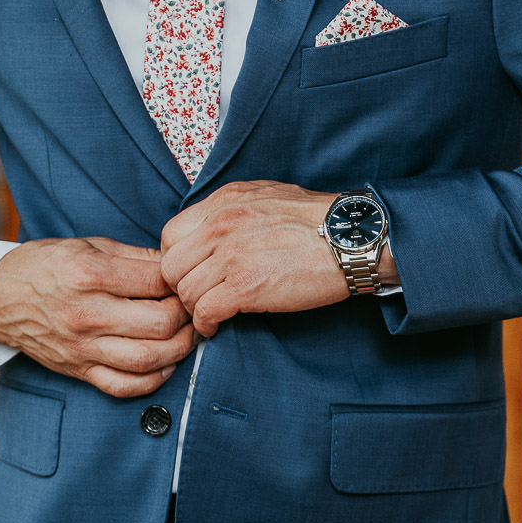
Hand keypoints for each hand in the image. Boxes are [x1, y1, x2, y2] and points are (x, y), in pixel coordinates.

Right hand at [0, 236, 195, 397]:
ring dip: (180, 349)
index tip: (186, 280)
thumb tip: (174, 266)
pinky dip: (153, 380)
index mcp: (90, 275)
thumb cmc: (44, 266)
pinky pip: (124, 386)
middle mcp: (87, 314)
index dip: (181, 281)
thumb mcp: (88, 245)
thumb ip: (134, 256)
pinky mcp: (78, 370)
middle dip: (187, 315)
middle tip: (192, 307)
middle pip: (160, 323)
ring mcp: (82, 347)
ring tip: (186, 334)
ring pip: (148, 358)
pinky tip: (165, 364)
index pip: (157, 282)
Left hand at [159, 181, 396, 337]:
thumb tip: (212, 231)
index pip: (170, 235)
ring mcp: (231, 255)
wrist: (351, 238)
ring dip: (195, 308)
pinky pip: (204, 312)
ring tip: (211, 313)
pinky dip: (206, 324)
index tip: (192, 273)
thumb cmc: (318, 221)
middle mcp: (221, 225)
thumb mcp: (268, 197)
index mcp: (224, 202)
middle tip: (199, 298)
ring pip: (184, 292)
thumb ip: (234, 210)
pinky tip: (217, 325)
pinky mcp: (245, 286)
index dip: (177, 260)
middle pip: (170, 267)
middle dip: (181, 287)